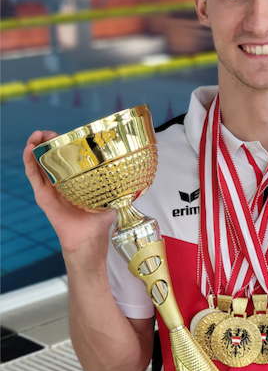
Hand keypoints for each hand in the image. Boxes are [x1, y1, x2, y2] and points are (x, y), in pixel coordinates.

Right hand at [23, 131, 114, 254]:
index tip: (68, 134)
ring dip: (35, 147)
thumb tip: (135, 172)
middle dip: (48, 141)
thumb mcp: (112, 197)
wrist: (88, 238)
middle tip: (49, 132)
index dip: (65, 144)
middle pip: (50, 157)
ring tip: (37, 135)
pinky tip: (29, 150)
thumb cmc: (99, 221)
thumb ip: (119, 184)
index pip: (67, 158)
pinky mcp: (42, 195)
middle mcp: (61, 181)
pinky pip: (33, 175)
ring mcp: (50, 187)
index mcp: (76, 180)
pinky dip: (29, 161)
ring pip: (38, 162)